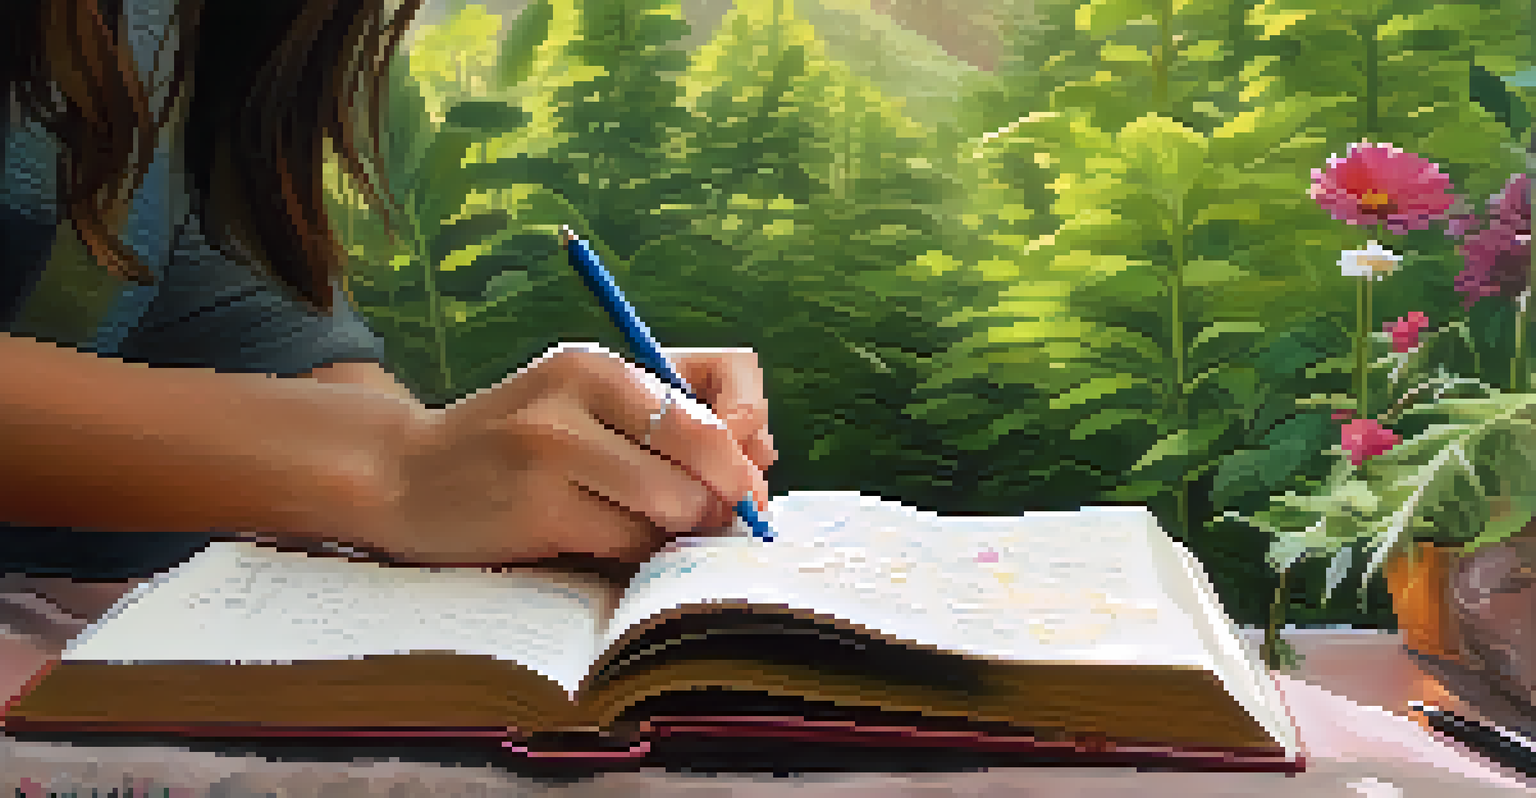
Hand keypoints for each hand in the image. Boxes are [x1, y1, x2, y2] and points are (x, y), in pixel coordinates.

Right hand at [363, 343, 769, 565]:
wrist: (403, 476)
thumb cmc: (511, 447)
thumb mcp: (581, 406)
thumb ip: (667, 422)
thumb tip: (764, 456)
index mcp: (596, 362)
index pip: (720, 384)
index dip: (746, 443)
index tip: (743, 478)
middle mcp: (576, 394)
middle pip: (705, 449)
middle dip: (721, 497)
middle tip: (713, 521)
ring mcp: (554, 451)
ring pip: (672, 503)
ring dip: (676, 532)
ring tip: (647, 530)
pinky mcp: (538, 510)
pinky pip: (629, 544)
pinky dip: (637, 556)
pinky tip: (609, 547)